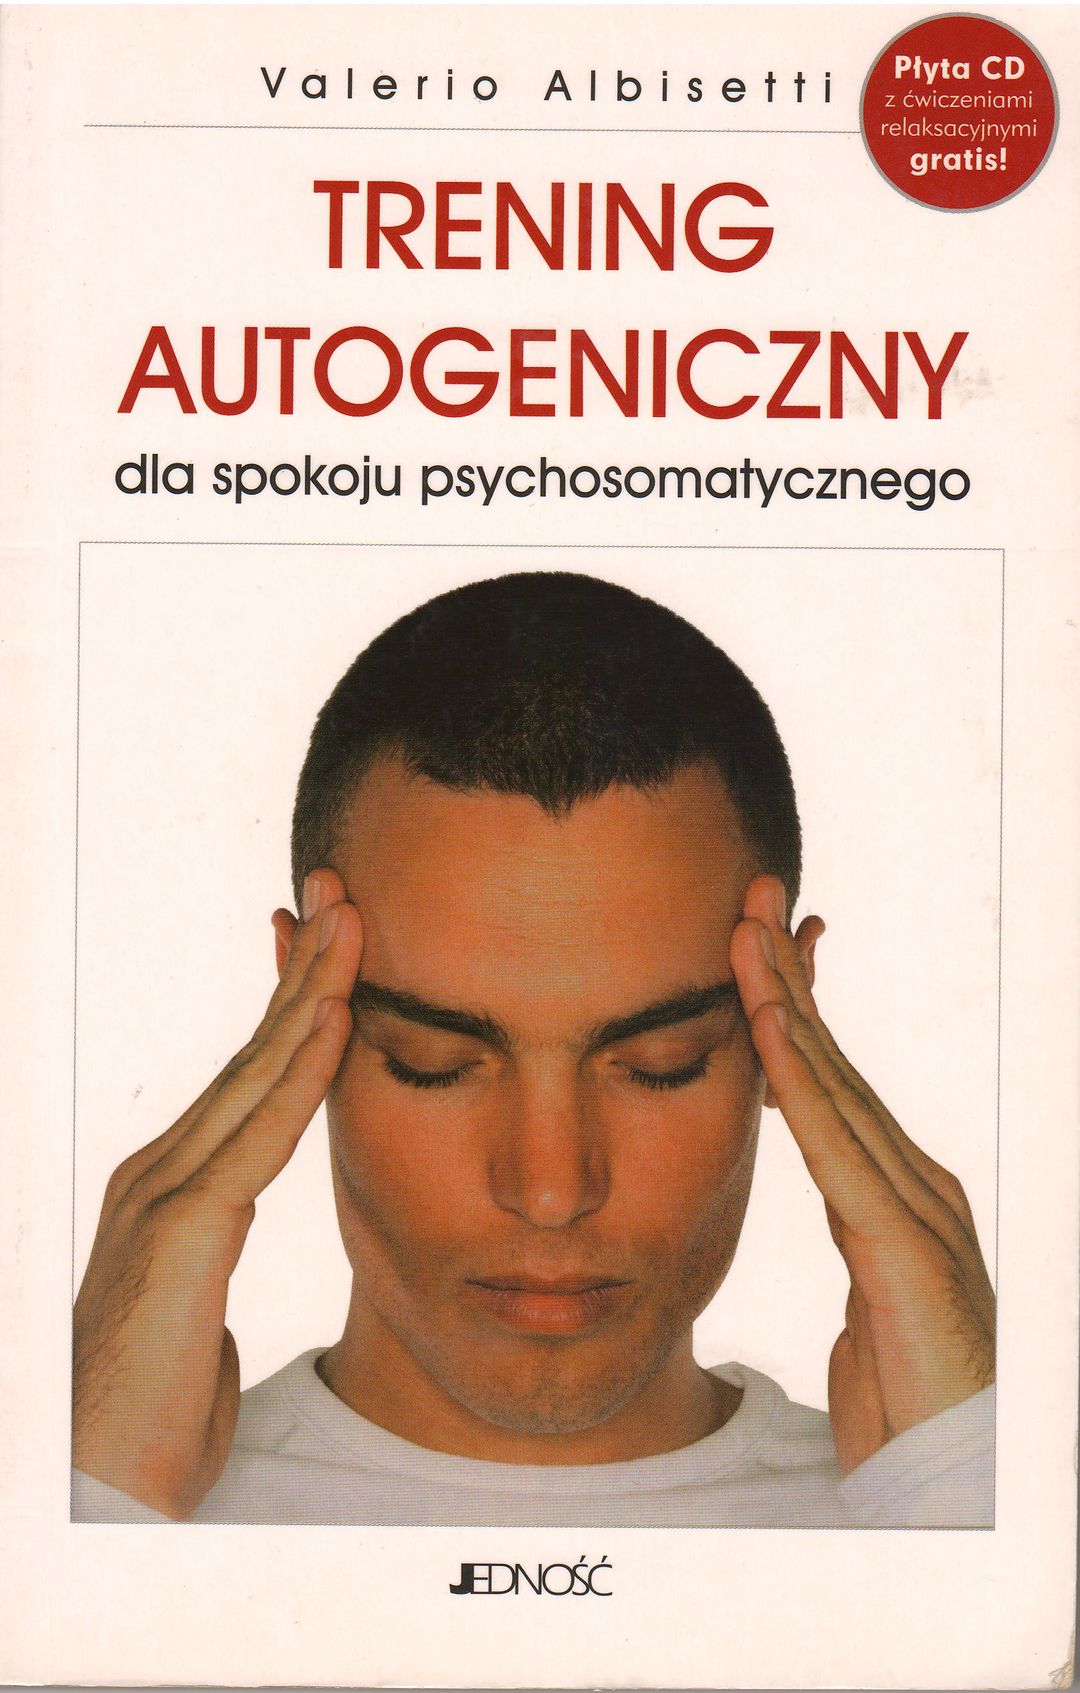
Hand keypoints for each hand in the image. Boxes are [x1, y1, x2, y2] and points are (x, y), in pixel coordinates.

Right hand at [72, 870, 360, 1517]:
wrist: (94, 1493)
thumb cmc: (149, 1415)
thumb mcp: (198, 1317)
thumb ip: (214, 1262)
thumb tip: (232, 1248)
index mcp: (172, 1185)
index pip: (248, 1076)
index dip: (294, 1005)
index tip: (335, 945)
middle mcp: (161, 1171)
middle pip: (252, 1051)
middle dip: (305, 968)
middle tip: (346, 894)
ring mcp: (165, 1194)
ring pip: (255, 1072)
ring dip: (311, 991)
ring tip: (354, 925)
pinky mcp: (183, 1232)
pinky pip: (258, 1135)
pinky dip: (302, 1070)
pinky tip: (335, 1020)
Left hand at [730, 874, 995, 1473]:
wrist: (957, 1494)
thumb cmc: (910, 1405)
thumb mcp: (864, 1297)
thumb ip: (855, 1234)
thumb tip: (832, 1192)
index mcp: (897, 1191)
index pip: (832, 1080)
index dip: (792, 1006)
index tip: (747, 944)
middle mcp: (914, 1183)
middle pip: (834, 1063)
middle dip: (785, 977)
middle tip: (743, 898)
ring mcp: (919, 1211)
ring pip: (836, 1087)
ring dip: (785, 1004)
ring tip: (741, 935)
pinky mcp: (908, 1252)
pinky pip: (839, 1151)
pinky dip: (801, 1083)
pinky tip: (769, 1026)